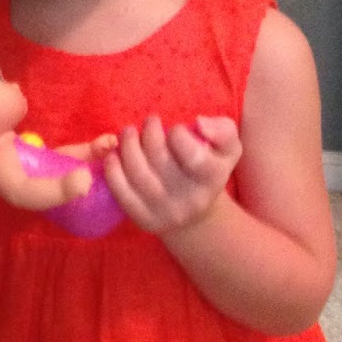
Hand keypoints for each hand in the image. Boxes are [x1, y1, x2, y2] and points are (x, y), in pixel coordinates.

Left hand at [104, 114, 240, 235]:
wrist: (196, 212)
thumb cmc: (209, 168)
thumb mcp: (227, 148)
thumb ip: (222, 130)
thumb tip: (199, 123)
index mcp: (215, 179)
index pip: (193, 155)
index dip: (178, 135)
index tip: (175, 129)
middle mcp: (192, 200)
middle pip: (160, 161)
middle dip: (149, 133)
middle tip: (149, 122)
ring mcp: (167, 213)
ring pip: (138, 174)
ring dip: (128, 146)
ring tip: (129, 132)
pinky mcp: (145, 220)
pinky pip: (123, 193)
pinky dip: (113, 170)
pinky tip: (114, 155)